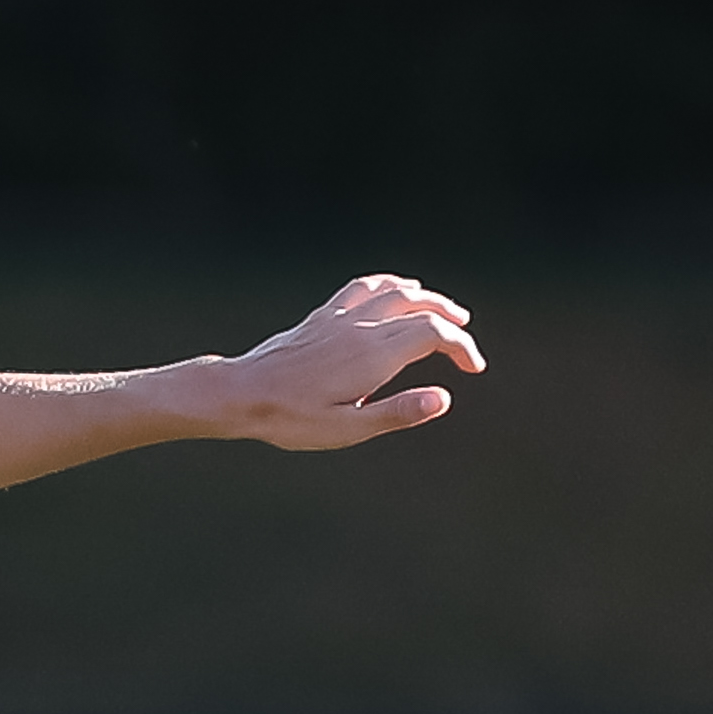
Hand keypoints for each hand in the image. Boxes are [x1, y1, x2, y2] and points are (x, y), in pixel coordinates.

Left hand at [222, 275, 482, 449]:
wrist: (240, 395)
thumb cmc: (290, 419)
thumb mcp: (347, 429)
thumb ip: (397, 413)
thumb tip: (444, 398)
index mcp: (374, 355)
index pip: (434, 334)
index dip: (461, 347)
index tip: (472, 367)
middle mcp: (361, 328)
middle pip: (422, 308)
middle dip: (451, 320)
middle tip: (465, 336)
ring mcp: (340, 318)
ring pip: (396, 291)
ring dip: (426, 297)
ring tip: (442, 308)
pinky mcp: (322, 317)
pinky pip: (364, 287)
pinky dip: (389, 284)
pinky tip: (394, 288)